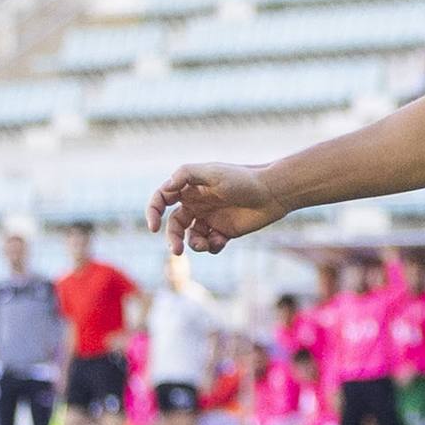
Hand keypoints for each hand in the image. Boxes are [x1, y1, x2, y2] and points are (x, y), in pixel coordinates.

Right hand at [147, 162, 286, 254]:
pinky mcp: (223, 232)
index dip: (152, 212)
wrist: (272, 193)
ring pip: (190, 237)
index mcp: (189, 188)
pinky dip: (212, 246)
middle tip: (177, 251)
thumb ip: (186, 175)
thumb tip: (165, 188)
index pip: (162, 199)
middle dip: (172, 238)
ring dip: (193, 244)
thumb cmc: (243, 180)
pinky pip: (209, 245)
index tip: (153, 227)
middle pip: (174, 225)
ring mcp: (209, 219)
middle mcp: (196, 204)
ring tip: (206, 243)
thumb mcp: (213, 172)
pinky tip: (222, 240)